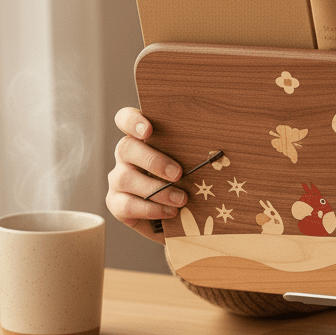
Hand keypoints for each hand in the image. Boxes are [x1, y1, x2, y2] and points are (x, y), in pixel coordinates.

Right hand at [106, 108, 185, 241]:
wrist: (180, 216)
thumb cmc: (189, 179)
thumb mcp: (191, 161)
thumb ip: (194, 149)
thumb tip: (219, 145)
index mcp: (142, 137)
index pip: (125, 119)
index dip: (132, 121)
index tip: (148, 130)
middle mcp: (126, 155)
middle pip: (126, 147)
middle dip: (153, 161)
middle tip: (178, 173)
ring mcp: (117, 178)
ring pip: (125, 178)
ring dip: (157, 190)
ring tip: (181, 199)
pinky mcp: (116, 203)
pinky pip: (127, 205)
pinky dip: (151, 209)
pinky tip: (170, 212)